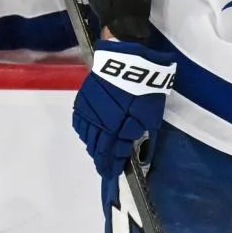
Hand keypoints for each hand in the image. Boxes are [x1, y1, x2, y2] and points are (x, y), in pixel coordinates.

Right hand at [72, 39, 175, 178]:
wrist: (129, 60)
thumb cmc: (145, 87)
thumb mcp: (151, 113)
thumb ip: (139, 132)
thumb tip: (131, 144)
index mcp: (118, 129)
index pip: (113, 154)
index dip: (112, 164)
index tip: (112, 173)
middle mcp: (100, 124)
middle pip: (98, 148)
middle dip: (102, 159)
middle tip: (104, 167)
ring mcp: (89, 113)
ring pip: (87, 137)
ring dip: (93, 147)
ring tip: (98, 153)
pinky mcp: (82, 101)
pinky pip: (80, 123)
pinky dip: (84, 132)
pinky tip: (89, 135)